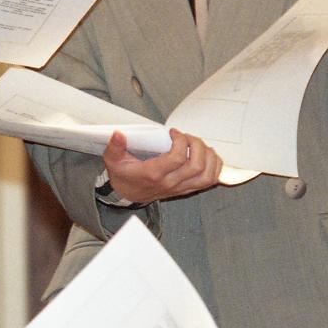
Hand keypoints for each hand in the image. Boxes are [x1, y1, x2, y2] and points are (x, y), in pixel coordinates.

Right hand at [102, 128, 222, 203]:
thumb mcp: (113, 160)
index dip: (181, 141)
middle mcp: (170, 183)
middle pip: (197, 165)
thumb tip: (118, 134)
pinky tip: (207, 156)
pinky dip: (214, 167)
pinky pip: (209, 181)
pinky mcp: (187, 189)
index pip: (178, 158)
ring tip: (198, 145)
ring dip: (209, 156)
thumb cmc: (124, 176)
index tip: (174, 132)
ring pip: (207, 175)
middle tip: (187, 137)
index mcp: (154, 174)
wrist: (127, 195)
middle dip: (197, 145)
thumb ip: (115, 147)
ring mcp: (180, 187)